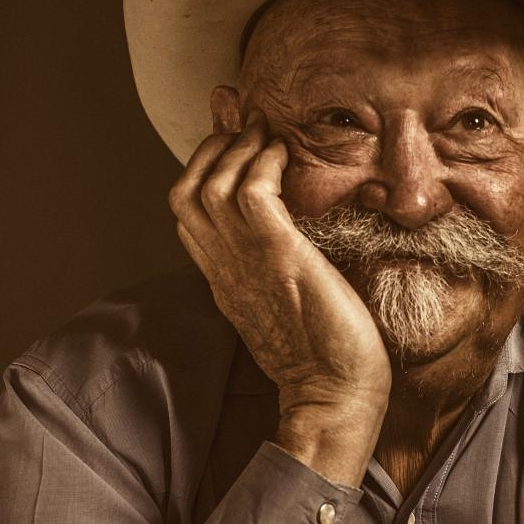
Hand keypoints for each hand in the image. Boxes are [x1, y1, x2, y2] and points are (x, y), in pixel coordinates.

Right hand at [169, 101, 391, 417]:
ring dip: (239, 148)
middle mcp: (225, 269)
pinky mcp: (280, 259)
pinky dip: (263, 164)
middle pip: (185, 192)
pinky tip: (284, 157)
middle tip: (247, 127)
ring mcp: (248, 263)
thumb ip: (276, 266)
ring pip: (211, 185)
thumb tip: (291, 236)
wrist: (337, 396)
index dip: (201, 168)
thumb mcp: (288, 302)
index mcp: (224, 280)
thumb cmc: (328, 355)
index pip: (187, 212)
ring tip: (268, 134)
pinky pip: (251, 194)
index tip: (229, 139)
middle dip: (212, 148)